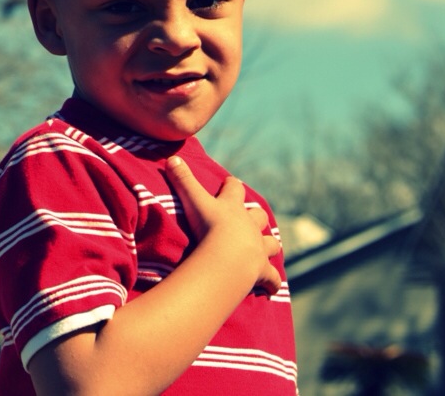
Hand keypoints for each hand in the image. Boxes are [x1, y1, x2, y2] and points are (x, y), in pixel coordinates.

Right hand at [165, 156, 281, 294]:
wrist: (227, 258)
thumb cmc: (209, 227)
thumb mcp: (193, 201)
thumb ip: (182, 180)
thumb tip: (172, 157)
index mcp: (233, 208)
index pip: (234, 190)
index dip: (232, 185)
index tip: (230, 182)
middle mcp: (249, 226)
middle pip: (259, 216)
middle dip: (256, 216)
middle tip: (251, 217)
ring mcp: (258, 248)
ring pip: (271, 243)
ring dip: (269, 245)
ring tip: (266, 249)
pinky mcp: (262, 271)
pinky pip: (272, 278)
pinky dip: (272, 282)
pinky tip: (272, 287)